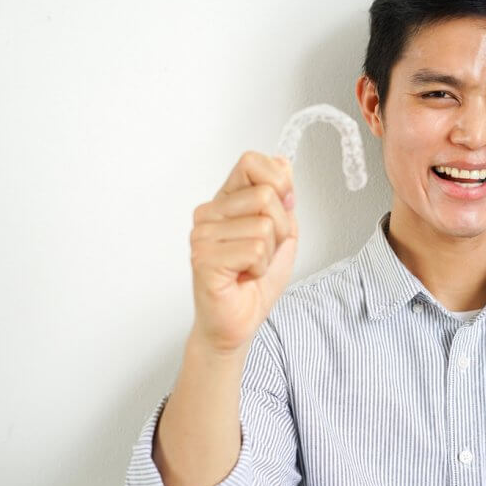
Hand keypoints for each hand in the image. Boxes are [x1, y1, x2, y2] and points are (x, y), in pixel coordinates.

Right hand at [188, 151, 297, 354]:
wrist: (238, 323)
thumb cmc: (255, 282)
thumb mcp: (282, 232)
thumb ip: (283, 198)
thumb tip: (283, 163)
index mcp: (225, 201)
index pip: (251, 161)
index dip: (279, 181)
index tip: (283, 206)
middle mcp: (208, 213)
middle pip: (265, 194)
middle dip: (281, 228)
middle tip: (263, 252)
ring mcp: (202, 235)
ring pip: (264, 225)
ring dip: (269, 253)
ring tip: (251, 267)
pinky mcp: (204, 258)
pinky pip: (255, 249)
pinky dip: (259, 268)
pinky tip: (243, 277)